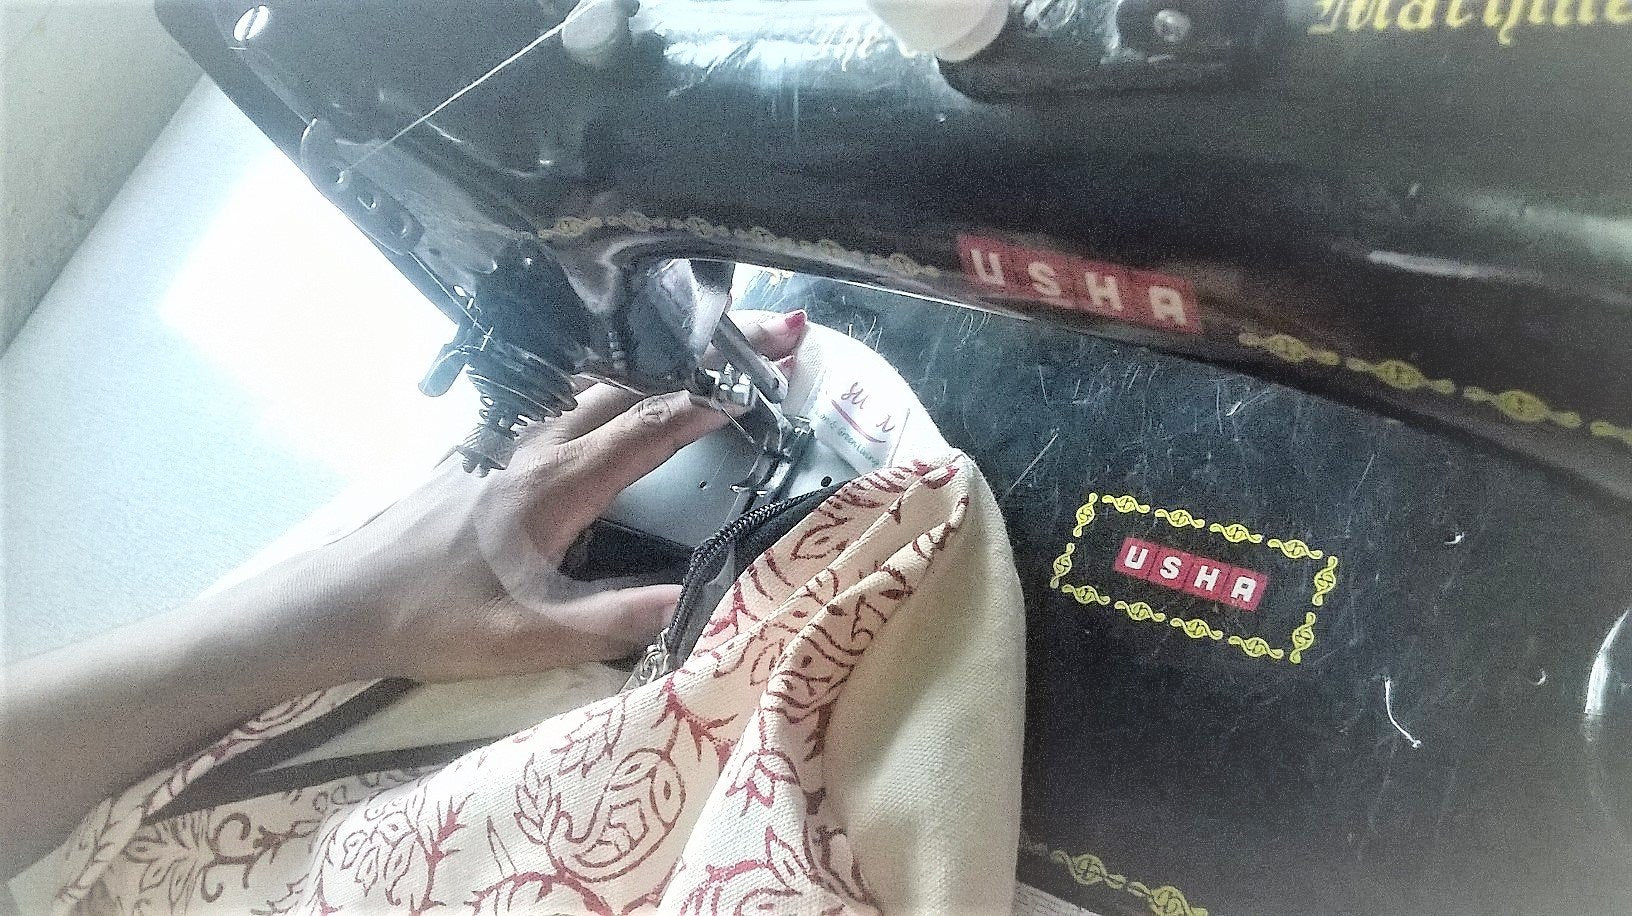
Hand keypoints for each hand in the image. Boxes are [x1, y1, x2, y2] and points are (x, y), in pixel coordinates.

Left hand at [305, 310, 806, 682]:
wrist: (340, 605)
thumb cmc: (431, 620)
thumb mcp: (525, 638)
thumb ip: (611, 620)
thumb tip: (694, 601)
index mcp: (554, 488)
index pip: (645, 429)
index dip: (705, 404)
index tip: (759, 386)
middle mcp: (533, 452)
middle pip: (625, 389)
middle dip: (694, 365)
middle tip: (764, 344)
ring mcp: (505, 450)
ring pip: (589, 390)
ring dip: (650, 372)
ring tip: (703, 360)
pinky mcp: (484, 460)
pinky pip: (559, 408)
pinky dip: (607, 392)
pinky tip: (613, 403)